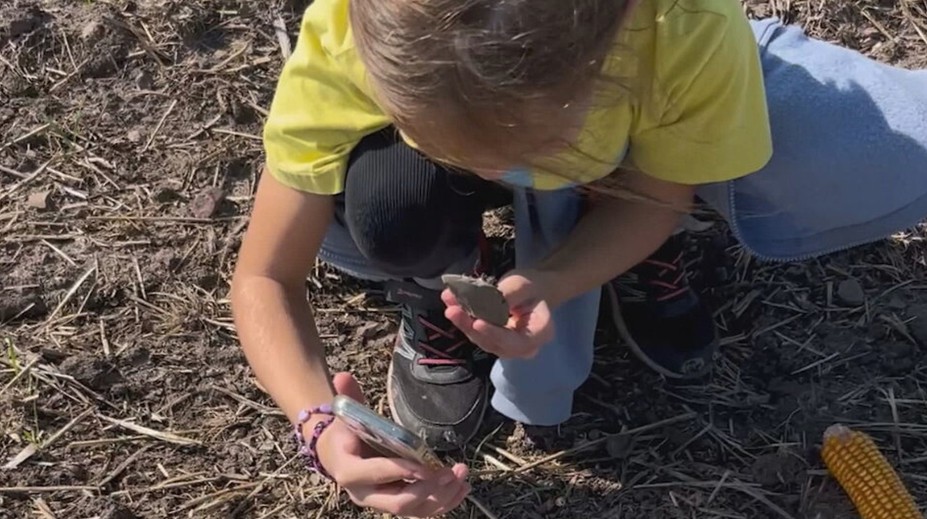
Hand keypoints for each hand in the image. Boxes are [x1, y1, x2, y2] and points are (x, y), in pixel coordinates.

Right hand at [313, 373, 470, 516]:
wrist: (336, 453)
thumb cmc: (344, 431)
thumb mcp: (345, 413)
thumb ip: (347, 396)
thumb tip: (343, 376)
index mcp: (349, 471)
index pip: (375, 474)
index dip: (400, 471)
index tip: (425, 466)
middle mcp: (364, 494)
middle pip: (398, 502)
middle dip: (428, 489)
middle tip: (450, 473)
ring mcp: (381, 502)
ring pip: (413, 510)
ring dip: (441, 497)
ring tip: (462, 477)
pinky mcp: (395, 504)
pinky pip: (421, 511)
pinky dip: (443, 503)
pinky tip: (461, 489)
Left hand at [442, 269, 555, 358]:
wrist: (532, 292)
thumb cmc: (532, 287)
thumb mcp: (524, 284)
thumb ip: (508, 294)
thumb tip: (483, 301)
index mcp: (540, 334)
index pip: (516, 341)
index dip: (495, 334)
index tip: (478, 323)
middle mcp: (523, 347)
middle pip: (494, 343)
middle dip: (471, 327)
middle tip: (453, 310)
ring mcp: (505, 347)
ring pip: (481, 339)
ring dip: (463, 322)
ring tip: (450, 303)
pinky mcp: (491, 341)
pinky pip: (475, 333)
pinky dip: (462, 318)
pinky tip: (451, 302)